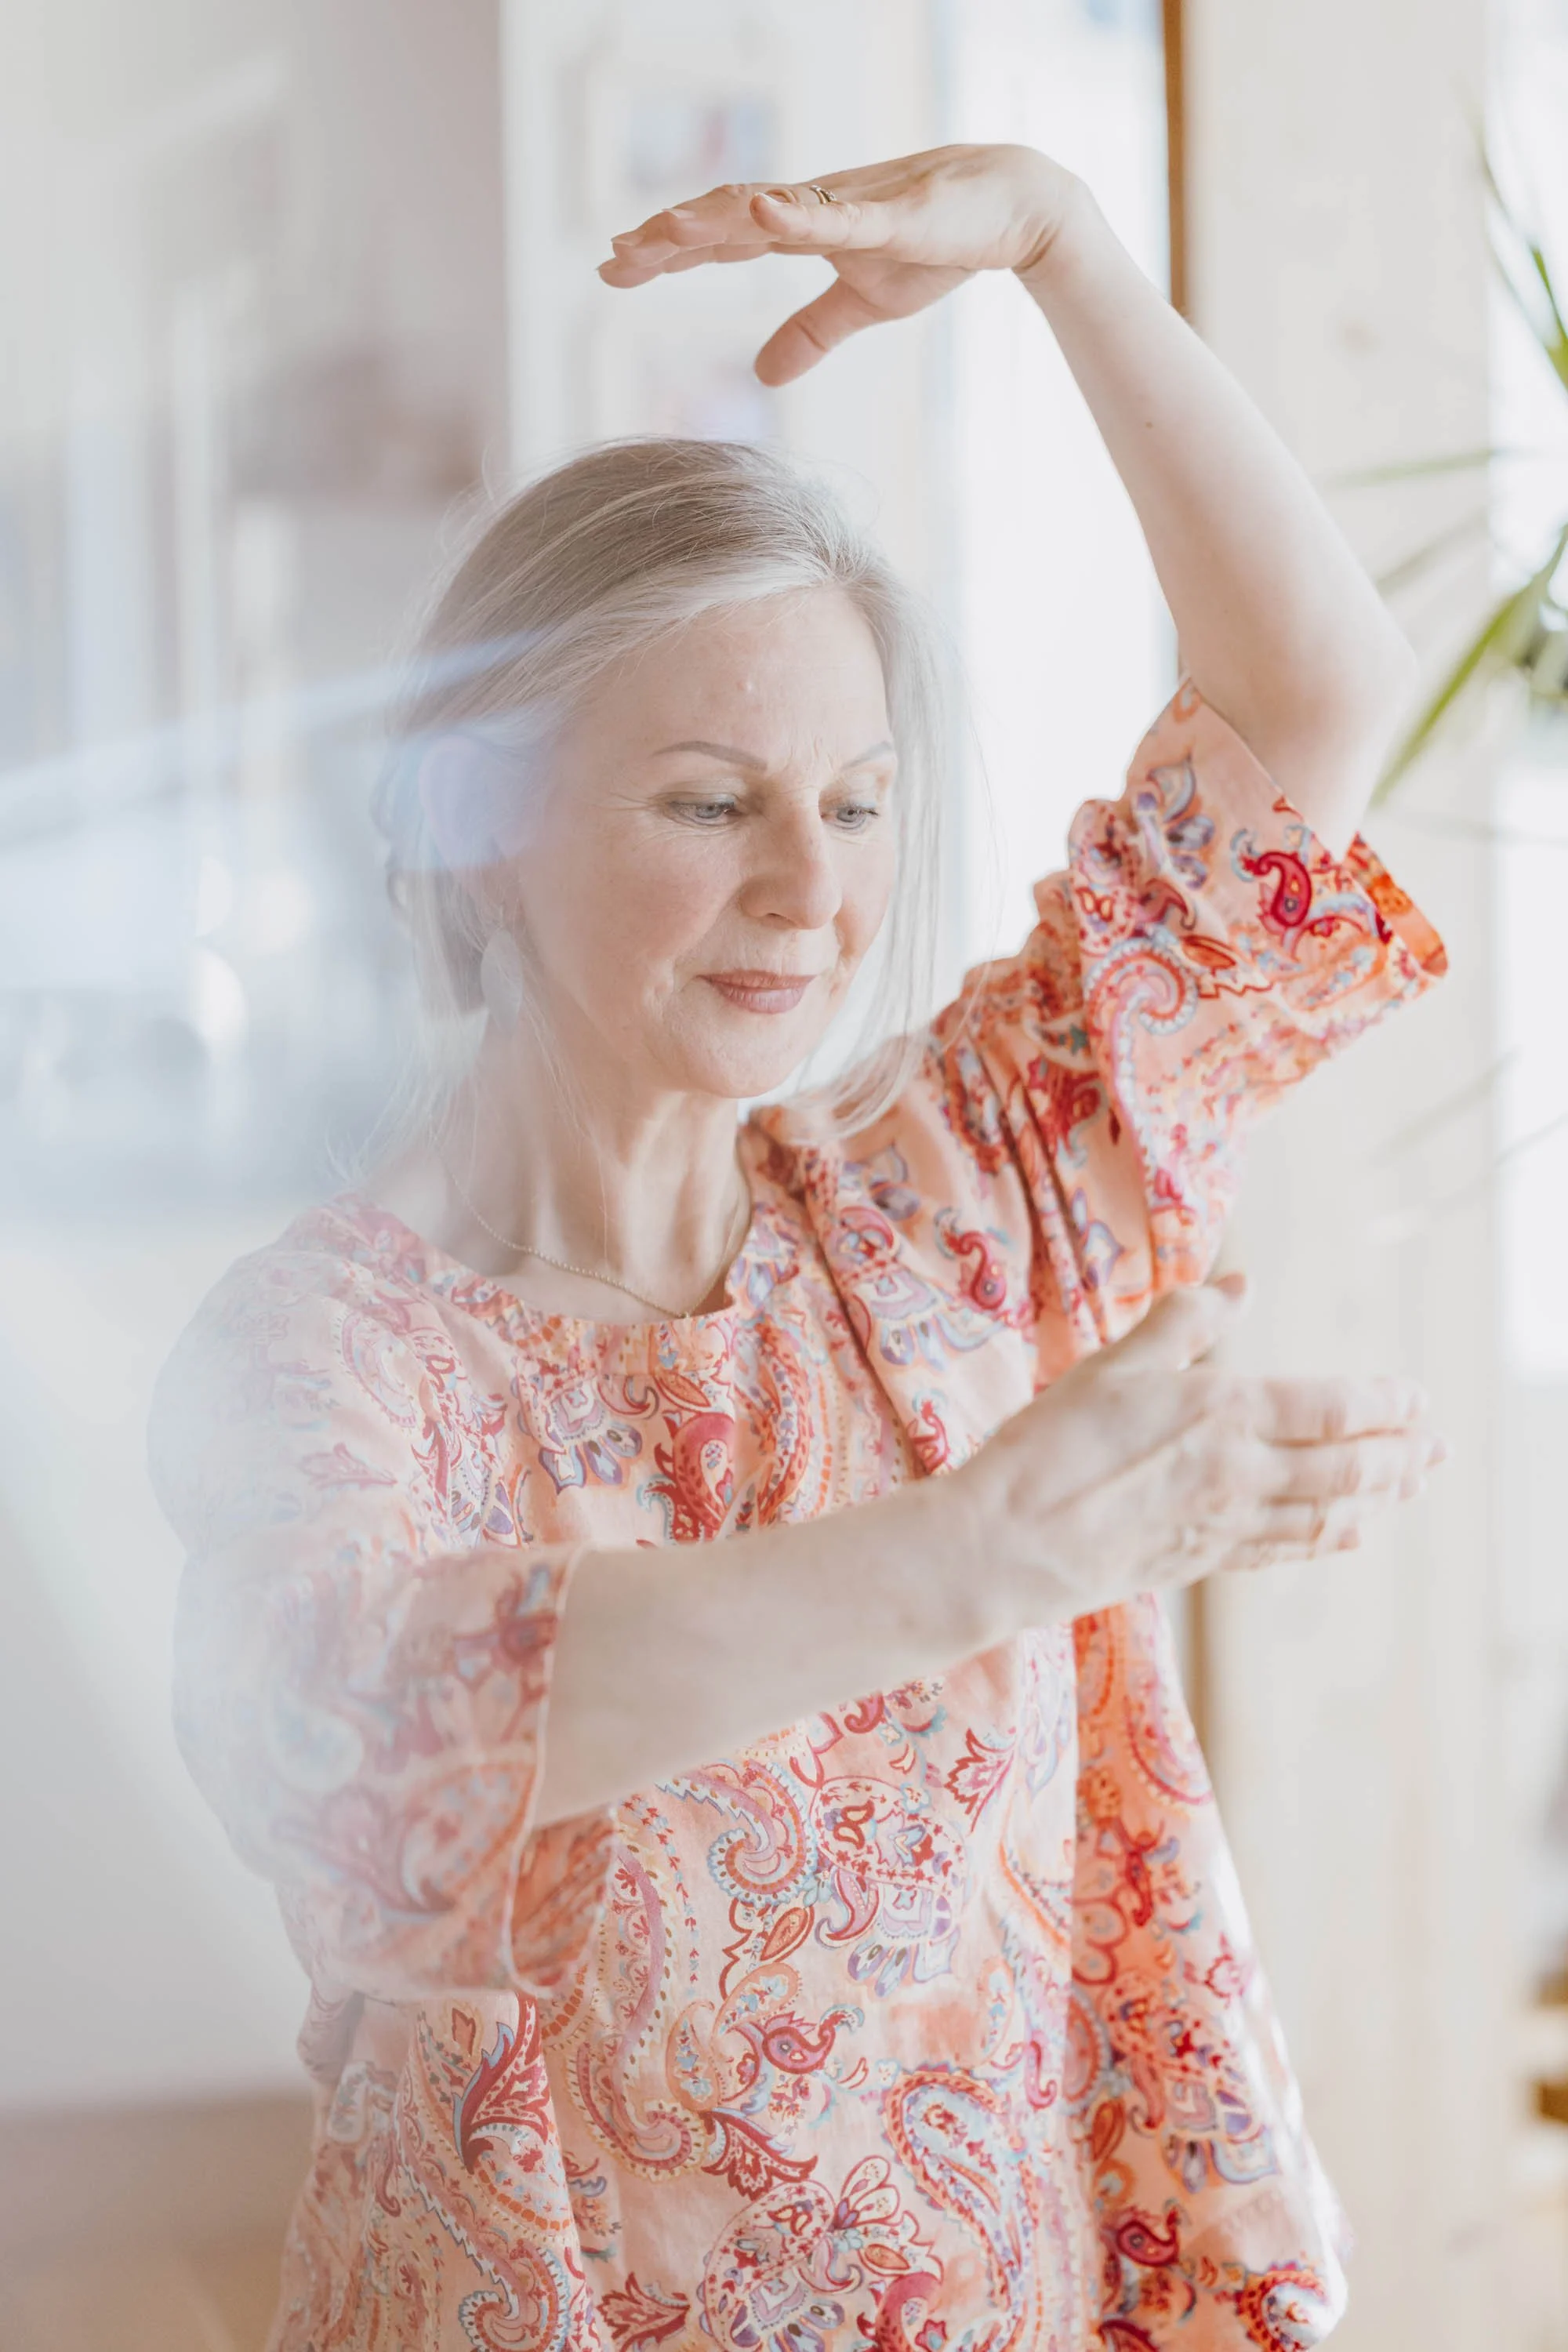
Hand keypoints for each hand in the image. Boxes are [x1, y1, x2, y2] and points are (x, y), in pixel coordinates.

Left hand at [596, 142, 1080, 385]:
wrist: (1013, 211)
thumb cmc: (938, 245)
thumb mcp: (863, 303)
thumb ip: (809, 334)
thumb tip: (761, 374)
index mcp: (802, 228)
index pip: (719, 238)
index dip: (667, 250)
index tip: (616, 267)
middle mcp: (812, 207)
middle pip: (724, 218)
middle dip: (667, 237)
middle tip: (613, 260)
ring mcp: (848, 205)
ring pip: (765, 207)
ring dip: (712, 218)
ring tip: (661, 231)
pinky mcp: (891, 213)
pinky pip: (836, 214)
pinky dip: (795, 214)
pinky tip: (759, 215)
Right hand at [946, 1279, 1443, 1623]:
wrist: (1009, 1545)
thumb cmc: (1051, 1446)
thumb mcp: (1113, 1364)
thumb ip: (1183, 1322)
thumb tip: (1238, 1285)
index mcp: (1224, 1414)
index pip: (1333, 1408)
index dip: (1385, 1403)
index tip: (1418, 1397)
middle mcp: (1241, 1474)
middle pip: (1348, 1468)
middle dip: (1401, 1455)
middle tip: (1438, 1447)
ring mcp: (1226, 1524)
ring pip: (1327, 1514)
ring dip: (1378, 1498)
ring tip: (1409, 1485)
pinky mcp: (1202, 1562)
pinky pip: (1285, 1549)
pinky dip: (1327, 1539)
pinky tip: (1347, 1534)